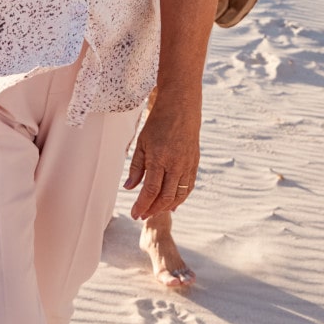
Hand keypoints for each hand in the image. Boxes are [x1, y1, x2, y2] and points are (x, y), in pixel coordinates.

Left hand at [124, 89, 200, 219]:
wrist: (181, 107)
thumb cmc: (158, 123)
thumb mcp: (141, 143)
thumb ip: (136, 167)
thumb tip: (129, 188)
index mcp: (159, 158)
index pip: (151, 190)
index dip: (142, 205)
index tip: (134, 214)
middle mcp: (176, 164)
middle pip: (165, 197)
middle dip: (152, 210)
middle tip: (142, 216)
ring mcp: (187, 165)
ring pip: (179, 195)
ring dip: (166, 207)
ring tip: (154, 211)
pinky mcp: (194, 163)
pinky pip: (189, 187)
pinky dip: (180, 198)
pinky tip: (171, 204)